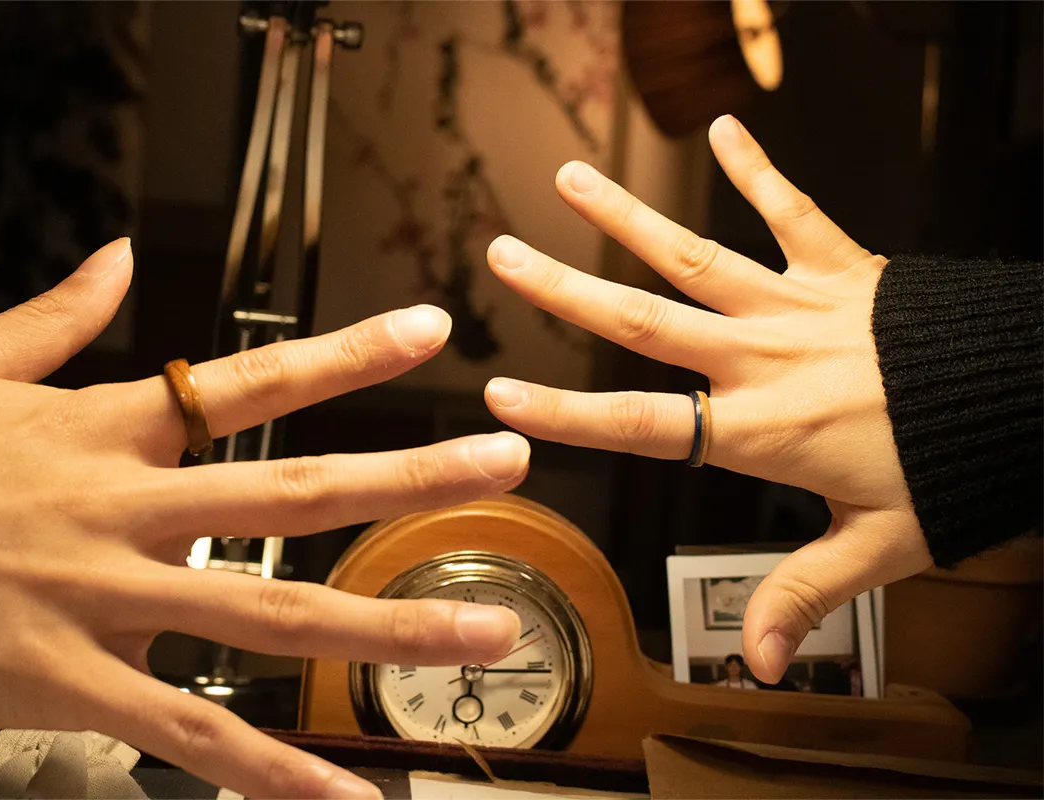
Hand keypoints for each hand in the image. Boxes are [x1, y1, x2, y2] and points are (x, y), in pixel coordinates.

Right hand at [0, 239, 527, 798]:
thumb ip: (54, 315)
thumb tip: (113, 255)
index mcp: (107, 431)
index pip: (252, 379)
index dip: (348, 354)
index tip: (430, 329)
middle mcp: (128, 512)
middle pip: (294, 494)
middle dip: (410, 477)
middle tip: (508, 462)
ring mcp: (107, 603)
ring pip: (270, 619)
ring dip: (385, 627)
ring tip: (479, 633)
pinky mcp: (74, 686)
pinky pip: (193, 737)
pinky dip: (273, 774)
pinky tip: (344, 799)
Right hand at [483, 116, 930, 684]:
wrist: (1030, 395)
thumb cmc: (955, 467)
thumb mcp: (879, 547)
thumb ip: (805, 594)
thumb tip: (757, 665)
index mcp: (762, 430)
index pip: (640, 425)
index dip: (563, 412)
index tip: (499, 395)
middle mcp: (763, 359)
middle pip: (643, 321)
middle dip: (565, 289)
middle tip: (503, 257)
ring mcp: (797, 306)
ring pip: (693, 255)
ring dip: (627, 217)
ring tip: (572, 180)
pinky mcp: (840, 267)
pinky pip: (790, 211)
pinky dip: (756, 169)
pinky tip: (724, 127)